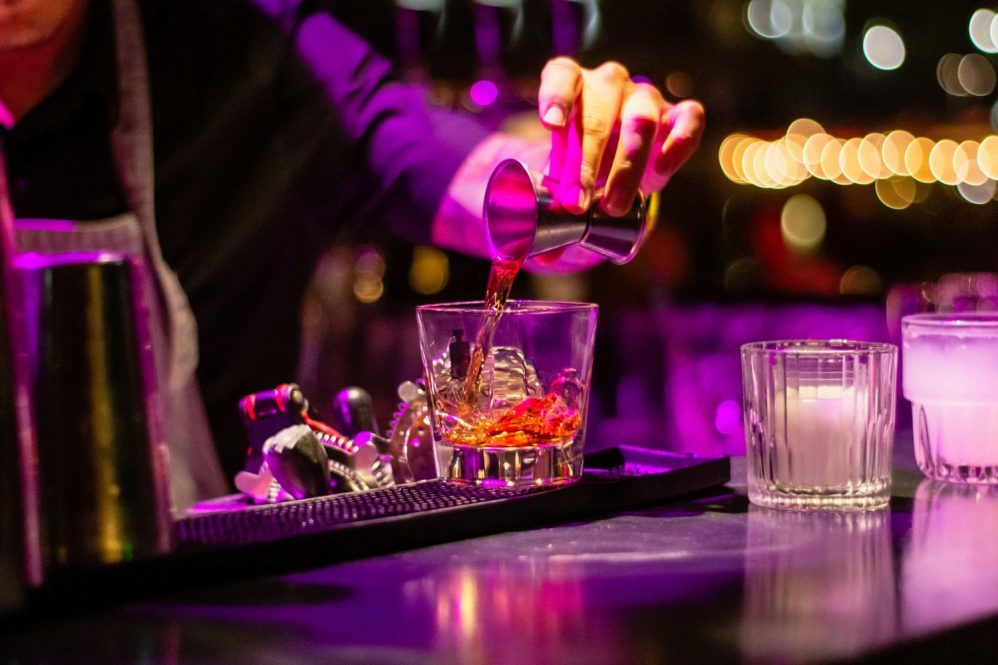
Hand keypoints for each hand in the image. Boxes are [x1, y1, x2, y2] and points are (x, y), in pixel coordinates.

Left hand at [538, 58, 704, 216]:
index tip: (552, 126)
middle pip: (597, 114)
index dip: (556, 99)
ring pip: (641, 120)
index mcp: (571, 83)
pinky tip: (663, 170)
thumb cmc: (579, 163)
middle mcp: (608, 83)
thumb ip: (550, 209)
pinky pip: (689, 118)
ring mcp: (645, 96)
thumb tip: (545, 255)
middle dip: (586, 163)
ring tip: (612, 206)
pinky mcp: (678, 114)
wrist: (616, 163)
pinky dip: (680, 142)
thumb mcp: (559, 180)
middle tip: (577, 204)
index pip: (562, 78)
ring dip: (626, 166)